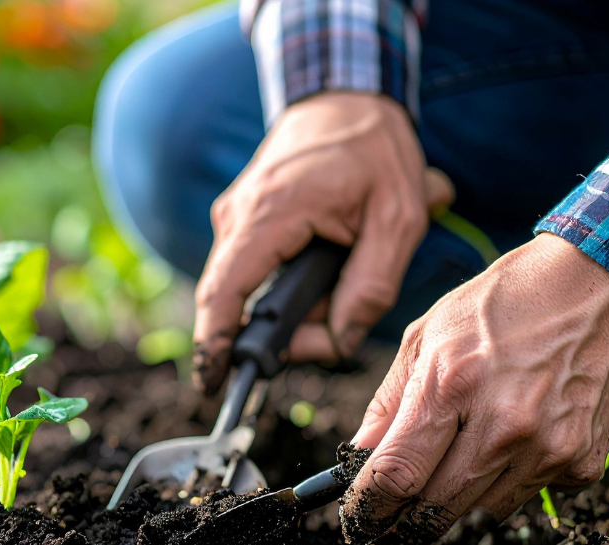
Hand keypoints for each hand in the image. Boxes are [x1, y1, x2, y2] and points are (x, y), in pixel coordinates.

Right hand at [192, 92, 453, 393]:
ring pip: (249, 288)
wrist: (344, 97)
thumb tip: (337, 342)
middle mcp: (236, 217)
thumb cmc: (375, 151)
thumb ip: (370, 289)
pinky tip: (328, 260)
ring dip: (295, 301)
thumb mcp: (398, 220)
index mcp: (270, 214)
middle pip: (239, 301)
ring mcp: (233, 218)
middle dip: (285, 329)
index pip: (225, 292)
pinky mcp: (239, 221)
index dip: (214, 343)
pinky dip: (288, 282)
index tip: (210, 383)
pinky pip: (254, 271)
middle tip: (335, 330)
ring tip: (345, 271)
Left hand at [340, 234, 608, 543]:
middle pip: (436, 508)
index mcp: (452, 385)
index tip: (359, 521)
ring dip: (459, 502)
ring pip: (481, 511)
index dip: (369, 508)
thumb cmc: (507, 302)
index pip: (396, 474)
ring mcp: (548, 447)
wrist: (602, 285)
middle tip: (393, 517)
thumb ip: (390, 401)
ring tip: (458, 463)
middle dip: (407, 519)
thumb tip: (360, 453)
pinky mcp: (583, 461)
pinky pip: (529, 497)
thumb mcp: (428, 333)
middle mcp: (504, 424)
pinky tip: (513, 445)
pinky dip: (510, 482)